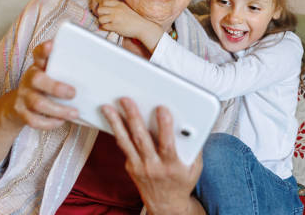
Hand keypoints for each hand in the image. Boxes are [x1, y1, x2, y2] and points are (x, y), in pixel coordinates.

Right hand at [8, 41, 77, 129]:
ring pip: (38, 103)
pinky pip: (34, 120)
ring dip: (58, 110)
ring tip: (75, 113)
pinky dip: (49, 123)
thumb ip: (68, 67)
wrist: (19, 103)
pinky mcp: (21, 112)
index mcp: (38, 65)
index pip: (38, 53)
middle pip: (37, 80)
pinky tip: (61, 121)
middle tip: (74, 93)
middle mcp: (29, 78)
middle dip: (56, 87)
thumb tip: (100, 63)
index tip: (51, 45)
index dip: (44, 50)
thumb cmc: (47, 84)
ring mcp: (23, 96)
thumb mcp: (53, 72)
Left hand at [97, 0, 143, 37]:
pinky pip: (104, 27)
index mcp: (119, 4)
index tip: (105, 12)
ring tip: (108, 24)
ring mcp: (115, 18)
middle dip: (101, 15)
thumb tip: (105, 6)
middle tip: (105, 18)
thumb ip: (116, 6)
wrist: (142, 27)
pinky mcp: (115, 26)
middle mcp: (116, 10)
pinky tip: (110, 28)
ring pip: (101, 19)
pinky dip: (105, 28)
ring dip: (103, 22)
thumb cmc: (134, 18)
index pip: (104, 2)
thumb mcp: (125, 8)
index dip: (102, 7)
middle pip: (100, 10)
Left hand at [102, 98, 202, 214]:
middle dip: (133, 117)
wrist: (166, 205)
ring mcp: (139, 167)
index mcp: (171, 166)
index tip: (162, 109)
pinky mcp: (130, 166)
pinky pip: (123, 146)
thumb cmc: (182, 182)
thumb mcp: (195, 167)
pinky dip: (118, 131)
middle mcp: (153, 166)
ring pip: (126, 142)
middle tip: (127, 101)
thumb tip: (195, 124)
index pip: (166, 144)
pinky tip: (113, 119)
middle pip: (141, 139)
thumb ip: (195, 147)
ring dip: (116, 123)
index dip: (165, 126)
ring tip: (108, 108)